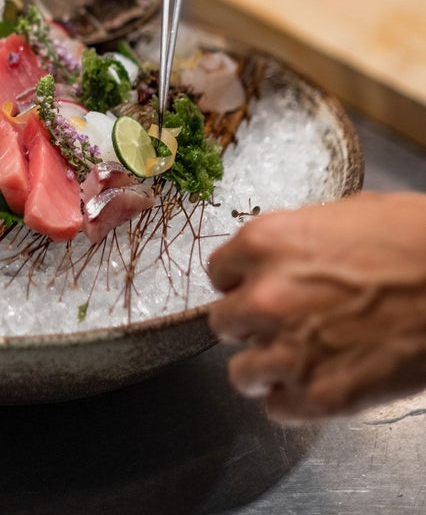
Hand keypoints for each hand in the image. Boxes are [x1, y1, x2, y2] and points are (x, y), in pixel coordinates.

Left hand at [207, 192, 425, 421]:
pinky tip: (317, 382)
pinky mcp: (320, 397)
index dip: (241, 281)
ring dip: (264, 366)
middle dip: (248, 324)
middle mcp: (264, 296)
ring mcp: (289, 350)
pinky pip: (277, 408)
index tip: (255, 287)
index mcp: (265, 243)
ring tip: (295, 359)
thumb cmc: (413, 239)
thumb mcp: (342, 215)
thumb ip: (297, 241)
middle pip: (224, 323)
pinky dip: (294, 400)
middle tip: (279, 323)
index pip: (219, 272)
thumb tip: (286, 256)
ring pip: (242, 373)